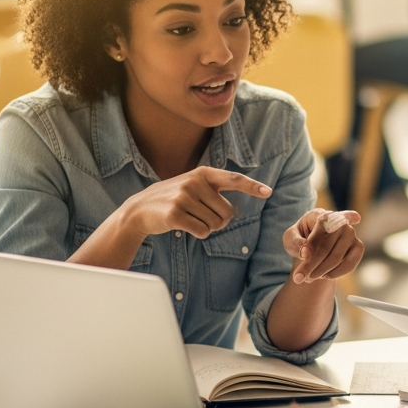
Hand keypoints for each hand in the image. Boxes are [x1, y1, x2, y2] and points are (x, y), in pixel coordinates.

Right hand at [120, 167, 270, 238]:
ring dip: (207, 227)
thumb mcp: (192, 185)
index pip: (233, 179)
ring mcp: (184, 197)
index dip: (252, 186)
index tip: (268, 192)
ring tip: (191, 218)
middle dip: (220, 221)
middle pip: (228, 213)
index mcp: (203, 174)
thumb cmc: (172, 198)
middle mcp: (194, 183)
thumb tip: (235, 209)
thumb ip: (213, 189)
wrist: (139, 209)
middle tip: (202, 216)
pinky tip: (185, 226)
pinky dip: (198, 233)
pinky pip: (203, 232)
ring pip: (215, 224)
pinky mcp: (176, 214)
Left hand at [283, 209, 363, 283]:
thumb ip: (295, 242)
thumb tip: (306, 253)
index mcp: (321, 215)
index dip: (312, 243)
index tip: (303, 256)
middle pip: (325, 247)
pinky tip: (324, 276)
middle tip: (298, 278)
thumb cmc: (301, 238)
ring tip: (309, 278)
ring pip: (337, 258)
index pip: (319, 228)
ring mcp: (351, 234)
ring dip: (321, 271)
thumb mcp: (290, 238)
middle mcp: (340, 222)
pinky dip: (336, 273)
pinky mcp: (358, 247)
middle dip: (311, 265)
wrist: (315, 243)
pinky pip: (350, 264)